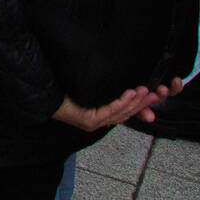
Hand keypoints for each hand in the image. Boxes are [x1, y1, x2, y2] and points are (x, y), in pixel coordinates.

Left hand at [52, 80, 178, 130]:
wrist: (41, 90)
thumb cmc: (64, 84)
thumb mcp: (91, 85)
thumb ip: (107, 85)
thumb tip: (125, 77)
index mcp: (102, 114)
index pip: (128, 112)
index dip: (143, 105)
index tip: (157, 96)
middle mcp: (100, 121)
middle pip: (127, 113)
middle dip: (143, 103)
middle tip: (156, 93)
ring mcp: (94, 122)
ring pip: (121, 113)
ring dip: (135, 102)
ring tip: (144, 91)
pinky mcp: (88, 120)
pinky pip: (109, 111)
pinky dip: (121, 102)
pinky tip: (129, 93)